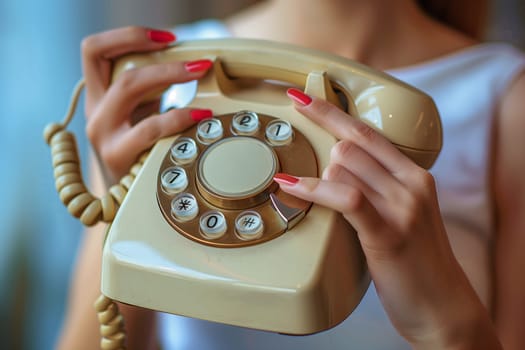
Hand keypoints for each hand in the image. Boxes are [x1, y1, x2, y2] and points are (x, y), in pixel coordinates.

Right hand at [81, 26, 212, 180]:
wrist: (119, 198)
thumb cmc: (135, 152)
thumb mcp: (136, 115)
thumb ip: (150, 90)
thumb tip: (184, 65)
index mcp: (97, 96)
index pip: (96, 51)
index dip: (128, 37)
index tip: (166, 38)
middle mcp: (95, 111)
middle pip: (119, 66)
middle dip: (164, 60)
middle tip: (198, 63)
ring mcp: (103, 133)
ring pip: (128, 87)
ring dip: (169, 75)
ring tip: (199, 74)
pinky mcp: (116, 155)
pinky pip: (149, 127)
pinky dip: (178, 116)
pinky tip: (200, 115)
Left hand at [275, 88, 499, 347]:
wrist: (443, 307)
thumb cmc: (416, 262)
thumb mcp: (405, 214)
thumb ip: (380, 187)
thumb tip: (337, 169)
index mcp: (416, 175)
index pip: (366, 131)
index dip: (330, 112)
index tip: (302, 98)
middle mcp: (412, 184)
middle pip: (350, 145)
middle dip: (322, 158)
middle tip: (308, 174)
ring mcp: (402, 207)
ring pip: (343, 165)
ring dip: (319, 178)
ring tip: (317, 199)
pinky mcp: (388, 232)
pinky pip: (344, 196)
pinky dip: (312, 189)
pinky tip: (289, 186)